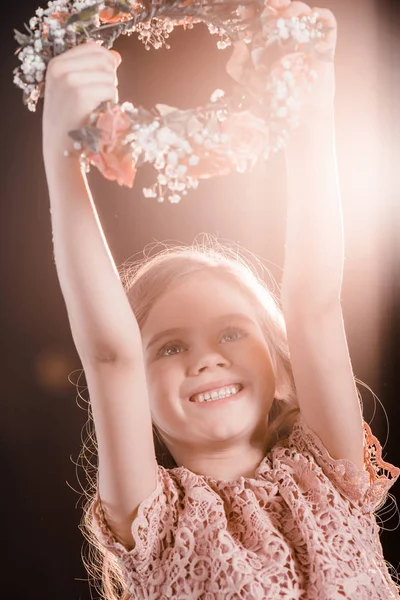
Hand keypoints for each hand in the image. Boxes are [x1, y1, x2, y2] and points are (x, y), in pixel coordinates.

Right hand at [42, 42, 120, 159]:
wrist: (59, 145)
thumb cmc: (69, 118)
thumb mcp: (73, 89)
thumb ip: (93, 69)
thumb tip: (116, 56)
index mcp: (56, 63)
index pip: (93, 48)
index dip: (105, 63)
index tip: (100, 81)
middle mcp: (60, 68)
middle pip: (104, 59)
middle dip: (110, 77)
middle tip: (102, 96)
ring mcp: (70, 81)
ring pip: (109, 75)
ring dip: (111, 92)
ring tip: (98, 106)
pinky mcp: (81, 95)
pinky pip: (111, 90)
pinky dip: (111, 102)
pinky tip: (100, 112)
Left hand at [226, 1, 337, 120]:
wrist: (297, 115)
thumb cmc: (273, 99)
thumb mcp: (248, 82)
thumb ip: (237, 65)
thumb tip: (238, 44)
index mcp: (271, 41)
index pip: (264, 17)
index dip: (256, 11)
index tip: (246, 13)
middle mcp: (289, 38)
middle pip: (284, 9)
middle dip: (275, 4)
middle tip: (267, 9)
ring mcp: (307, 40)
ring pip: (304, 12)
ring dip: (292, 10)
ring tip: (281, 23)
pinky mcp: (324, 46)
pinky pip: (327, 23)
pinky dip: (319, 16)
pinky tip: (307, 21)